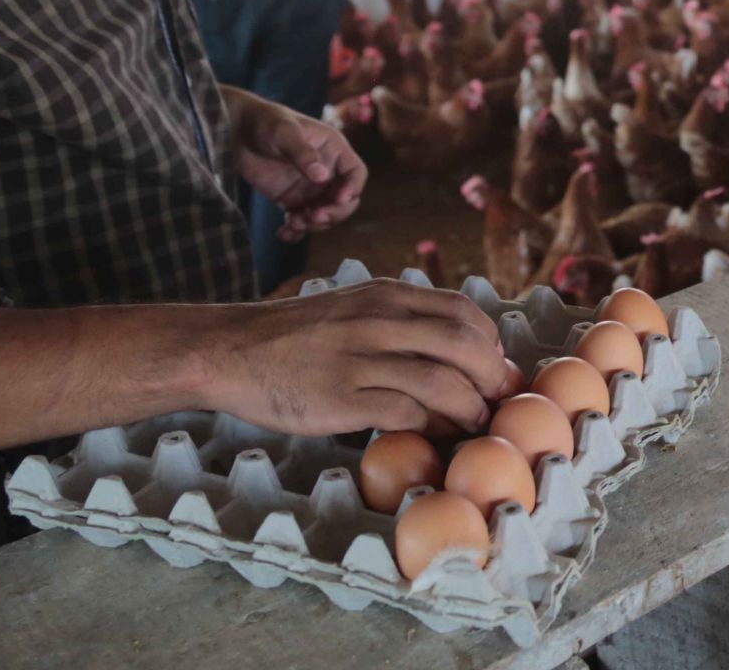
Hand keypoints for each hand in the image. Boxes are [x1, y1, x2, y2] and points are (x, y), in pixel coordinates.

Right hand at [202, 280, 508, 435]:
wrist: (231, 350)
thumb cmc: (297, 335)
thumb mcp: (353, 307)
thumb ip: (400, 319)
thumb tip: (458, 347)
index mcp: (386, 295)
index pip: (461, 310)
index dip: (489, 340)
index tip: (494, 363)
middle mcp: (378, 321)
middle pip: (463, 343)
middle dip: (492, 374)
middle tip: (498, 398)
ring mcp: (359, 360)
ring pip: (441, 381)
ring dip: (469, 407)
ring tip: (474, 422)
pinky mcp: (341, 399)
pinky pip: (404, 413)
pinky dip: (429, 425)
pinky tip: (433, 434)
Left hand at [222, 87, 367, 240]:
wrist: (236, 132)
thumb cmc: (264, 122)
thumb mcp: (283, 132)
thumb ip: (302, 153)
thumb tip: (322, 176)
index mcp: (333, 150)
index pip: (355, 172)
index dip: (353, 188)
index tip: (339, 199)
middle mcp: (327, 171)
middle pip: (344, 200)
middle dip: (333, 213)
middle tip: (313, 217)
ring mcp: (310, 188)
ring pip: (324, 214)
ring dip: (313, 225)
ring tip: (293, 224)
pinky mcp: (292, 199)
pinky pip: (301, 220)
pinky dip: (295, 231)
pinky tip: (283, 234)